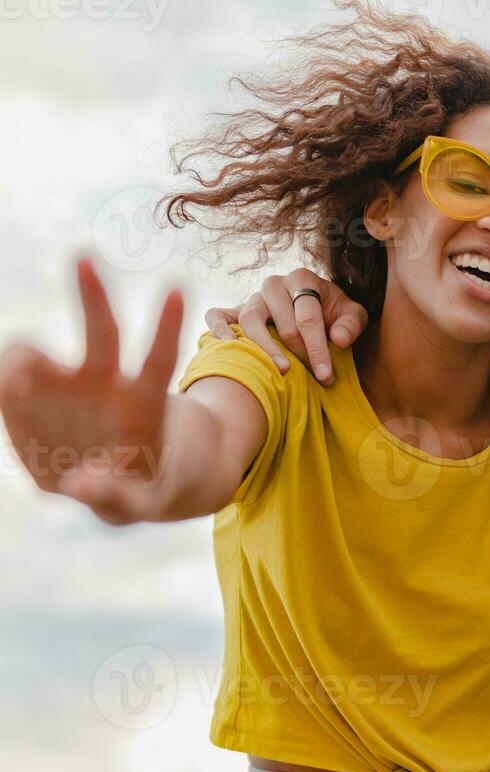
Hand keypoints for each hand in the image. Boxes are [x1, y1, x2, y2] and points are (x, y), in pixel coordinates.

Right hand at [0, 259, 183, 523]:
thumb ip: (117, 497)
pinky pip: (11, 382)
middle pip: (102, 334)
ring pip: (39, 357)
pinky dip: (7, 383)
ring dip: (24, 358)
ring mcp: (65, 387)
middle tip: (84, 258)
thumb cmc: (138, 487)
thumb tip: (80, 485)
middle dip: (94, 295)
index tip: (179, 288)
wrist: (112, 483)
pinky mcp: (30, 398)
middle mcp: (106, 385)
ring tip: (17, 381)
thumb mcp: (138, 502)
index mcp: (145, 405)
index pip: (160, 360)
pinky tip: (10, 394)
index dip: (168, 327)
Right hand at [203, 269, 367, 385]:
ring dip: (265, 348)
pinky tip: (229, 345)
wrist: (314, 303)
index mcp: (302, 279)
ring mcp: (252, 297)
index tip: (326, 375)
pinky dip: (218, 328)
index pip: (308, 318)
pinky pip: (217, 315)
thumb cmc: (333, 312)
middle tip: (313, 378)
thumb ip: (350, 324)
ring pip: (250, 320)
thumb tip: (338, 340)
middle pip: (283, 323)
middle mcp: (273, 284)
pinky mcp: (234, 309)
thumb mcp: (351, 314)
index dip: (318, 349)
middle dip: (300, 353)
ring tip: (280, 370)